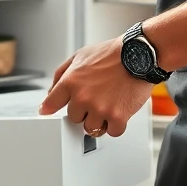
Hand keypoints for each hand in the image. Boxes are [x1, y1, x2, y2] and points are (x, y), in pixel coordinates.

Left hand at [38, 40, 152, 136]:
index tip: (47, 114)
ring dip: (99, 120)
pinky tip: (119, 111)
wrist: (139, 55)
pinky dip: (116, 125)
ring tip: (108, 103)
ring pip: (92, 128)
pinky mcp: (118, 117)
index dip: (49, 110)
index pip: (51, 104)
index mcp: (71, 82)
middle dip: (83, 110)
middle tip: (96, 97)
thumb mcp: (80, 55)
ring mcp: (100, 109)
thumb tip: (51, 92)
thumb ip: (62, 74)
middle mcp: (83, 97)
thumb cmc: (112, 54)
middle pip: (74, 118)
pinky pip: (112, 132)